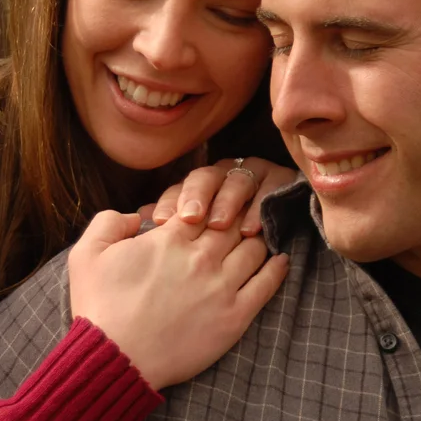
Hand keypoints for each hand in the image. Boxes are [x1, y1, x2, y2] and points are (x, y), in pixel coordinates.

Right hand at [67, 210, 289, 390]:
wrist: (115, 359)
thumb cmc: (99, 308)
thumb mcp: (86, 254)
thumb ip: (109, 222)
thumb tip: (134, 215)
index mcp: (170, 238)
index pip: (204, 204)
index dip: (210, 201)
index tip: (213, 205)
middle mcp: (201, 257)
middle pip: (234, 222)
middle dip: (239, 214)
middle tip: (245, 213)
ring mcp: (221, 287)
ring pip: (254, 248)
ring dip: (258, 237)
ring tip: (260, 235)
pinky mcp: (234, 317)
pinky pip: (267, 285)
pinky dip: (277, 268)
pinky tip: (281, 260)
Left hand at [150, 157, 297, 235]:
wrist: (280, 232)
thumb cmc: (225, 243)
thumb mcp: (190, 236)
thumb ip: (162, 226)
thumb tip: (139, 221)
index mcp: (199, 189)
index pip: (179, 189)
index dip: (170, 203)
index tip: (161, 221)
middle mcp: (223, 178)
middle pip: (206, 178)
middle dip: (197, 196)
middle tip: (190, 217)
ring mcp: (253, 177)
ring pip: (237, 179)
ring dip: (228, 201)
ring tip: (220, 224)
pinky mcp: (280, 182)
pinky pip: (269, 189)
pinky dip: (260, 207)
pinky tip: (252, 229)